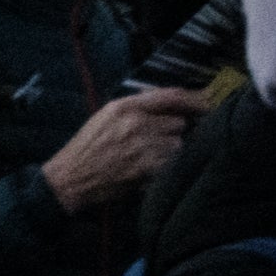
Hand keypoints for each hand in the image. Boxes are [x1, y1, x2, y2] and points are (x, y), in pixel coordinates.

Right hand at [42, 90, 197, 210]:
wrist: (68, 179)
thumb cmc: (88, 146)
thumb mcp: (107, 115)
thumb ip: (138, 104)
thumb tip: (172, 100)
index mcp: (126, 107)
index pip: (172, 96)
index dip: (194, 99)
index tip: (207, 103)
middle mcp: (137, 122)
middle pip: (178, 122)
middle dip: (170, 132)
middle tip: (153, 142)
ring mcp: (143, 145)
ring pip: (177, 143)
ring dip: (168, 150)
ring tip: (146, 156)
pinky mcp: (146, 166)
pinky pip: (170, 162)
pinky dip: (163, 166)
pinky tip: (146, 168)